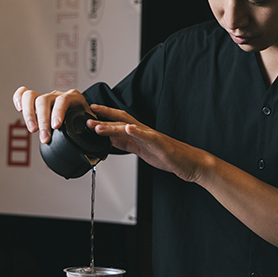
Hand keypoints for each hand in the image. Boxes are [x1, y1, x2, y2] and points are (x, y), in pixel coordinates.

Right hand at [12, 86, 89, 143]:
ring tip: (32, 130)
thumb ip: (94, 137)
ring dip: (29, 114)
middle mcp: (57, 95)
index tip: (56, 127)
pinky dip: (18, 99)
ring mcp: (46, 98)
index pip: (63, 100)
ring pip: (31, 97)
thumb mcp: (91, 124)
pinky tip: (19, 109)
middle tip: (44, 137)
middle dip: (42, 120)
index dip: (58, 112)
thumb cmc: (85, 118)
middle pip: (44, 100)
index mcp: (73, 98)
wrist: (81, 111)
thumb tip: (101, 156)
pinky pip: (23, 94)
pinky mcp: (35, 101)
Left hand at [87, 104, 207, 182]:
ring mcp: (153, 137)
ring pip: (130, 128)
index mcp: (140, 134)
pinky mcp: (161, 145)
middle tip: (87, 115)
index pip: (119, 122)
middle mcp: (145, 132)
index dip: (103, 116)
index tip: (88, 113)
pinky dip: (137, 132)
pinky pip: (148, 137)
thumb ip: (126, 144)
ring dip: (113, 126)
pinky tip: (129, 129)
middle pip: (122, 120)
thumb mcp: (141, 151)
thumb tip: (109, 140)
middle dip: (104, 117)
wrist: (190, 163)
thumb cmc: (169, 157)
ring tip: (98, 126)